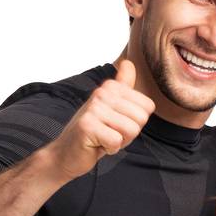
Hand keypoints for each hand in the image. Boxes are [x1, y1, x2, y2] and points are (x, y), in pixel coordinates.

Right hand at [49, 59, 154, 180]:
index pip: (148, 107)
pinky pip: (116, 141)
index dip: (136, 122)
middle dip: (129, 133)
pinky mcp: (88, 125)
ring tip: (103, 138)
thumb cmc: (95, 133)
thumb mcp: (112, 107)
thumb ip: (123, 86)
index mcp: (111, 87)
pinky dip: (110, 149)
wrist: (68, 152)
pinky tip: (97, 145)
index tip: (118, 124)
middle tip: (110, 133)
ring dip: (120, 141)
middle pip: (141, 118)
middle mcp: (102, 92)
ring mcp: (94, 108)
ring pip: (131, 130)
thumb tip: (128, 62)